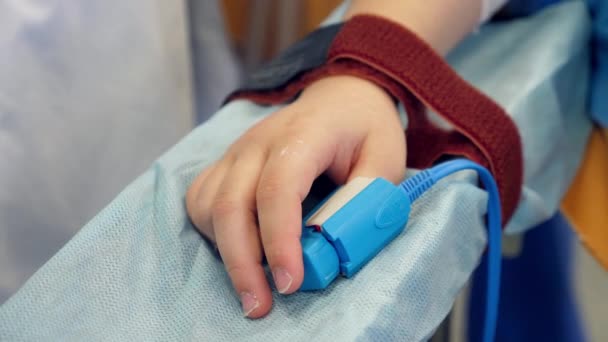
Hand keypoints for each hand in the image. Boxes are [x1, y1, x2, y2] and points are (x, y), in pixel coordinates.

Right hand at [186, 75, 405, 317]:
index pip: (278, 188)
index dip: (280, 239)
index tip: (290, 283)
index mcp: (303, 135)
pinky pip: (201, 200)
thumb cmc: (364, 130)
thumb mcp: (386, 159)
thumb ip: (364, 198)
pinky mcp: (225, 163)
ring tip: (253, 282)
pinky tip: (238, 248)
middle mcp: (258, 142)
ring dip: (225, 251)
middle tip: (260, 307)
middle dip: (242, 264)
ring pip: (208, 206)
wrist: (338, 98)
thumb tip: (333, 242)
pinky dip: (212, 232)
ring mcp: (236, 151)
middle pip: (231, 205)